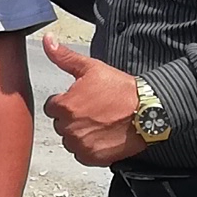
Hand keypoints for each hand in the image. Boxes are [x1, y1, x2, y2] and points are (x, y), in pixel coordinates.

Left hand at [41, 33, 150, 166]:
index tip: (82, 100)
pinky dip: (89, 147)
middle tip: (94, 111)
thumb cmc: (121, 90)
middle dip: (72, 118)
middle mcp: (69, 127)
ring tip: (99, 123)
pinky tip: (102, 135)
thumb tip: (48, 40)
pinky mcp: (91, 157)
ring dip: (79, 134)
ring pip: (70, 140)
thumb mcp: (91, 68)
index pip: (52, 107)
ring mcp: (80, 144)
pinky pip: (81, 154)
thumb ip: (65, 56)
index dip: (67, 102)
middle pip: (60, 124)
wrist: (148, 111)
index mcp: (65, 105)